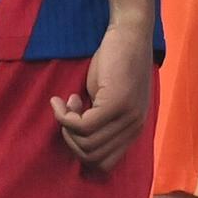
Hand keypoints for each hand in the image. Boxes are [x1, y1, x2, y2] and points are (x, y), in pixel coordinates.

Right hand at [50, 18, 153, 172]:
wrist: (128, 32)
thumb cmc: (116, 61)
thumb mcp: (109, 98)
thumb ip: (101, 121)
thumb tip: (77, 142)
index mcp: (134, 129)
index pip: (105, 164)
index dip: (82, 151)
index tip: (75, 126)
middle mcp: (134, 127)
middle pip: (92, 157)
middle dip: (71, 140)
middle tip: (68, 114)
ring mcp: (126, 117)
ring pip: (85, 143)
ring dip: (67, 127)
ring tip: (67, 103)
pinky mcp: (115, 103)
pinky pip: (81, 125)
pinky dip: (64, 116)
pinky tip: (62, 100)